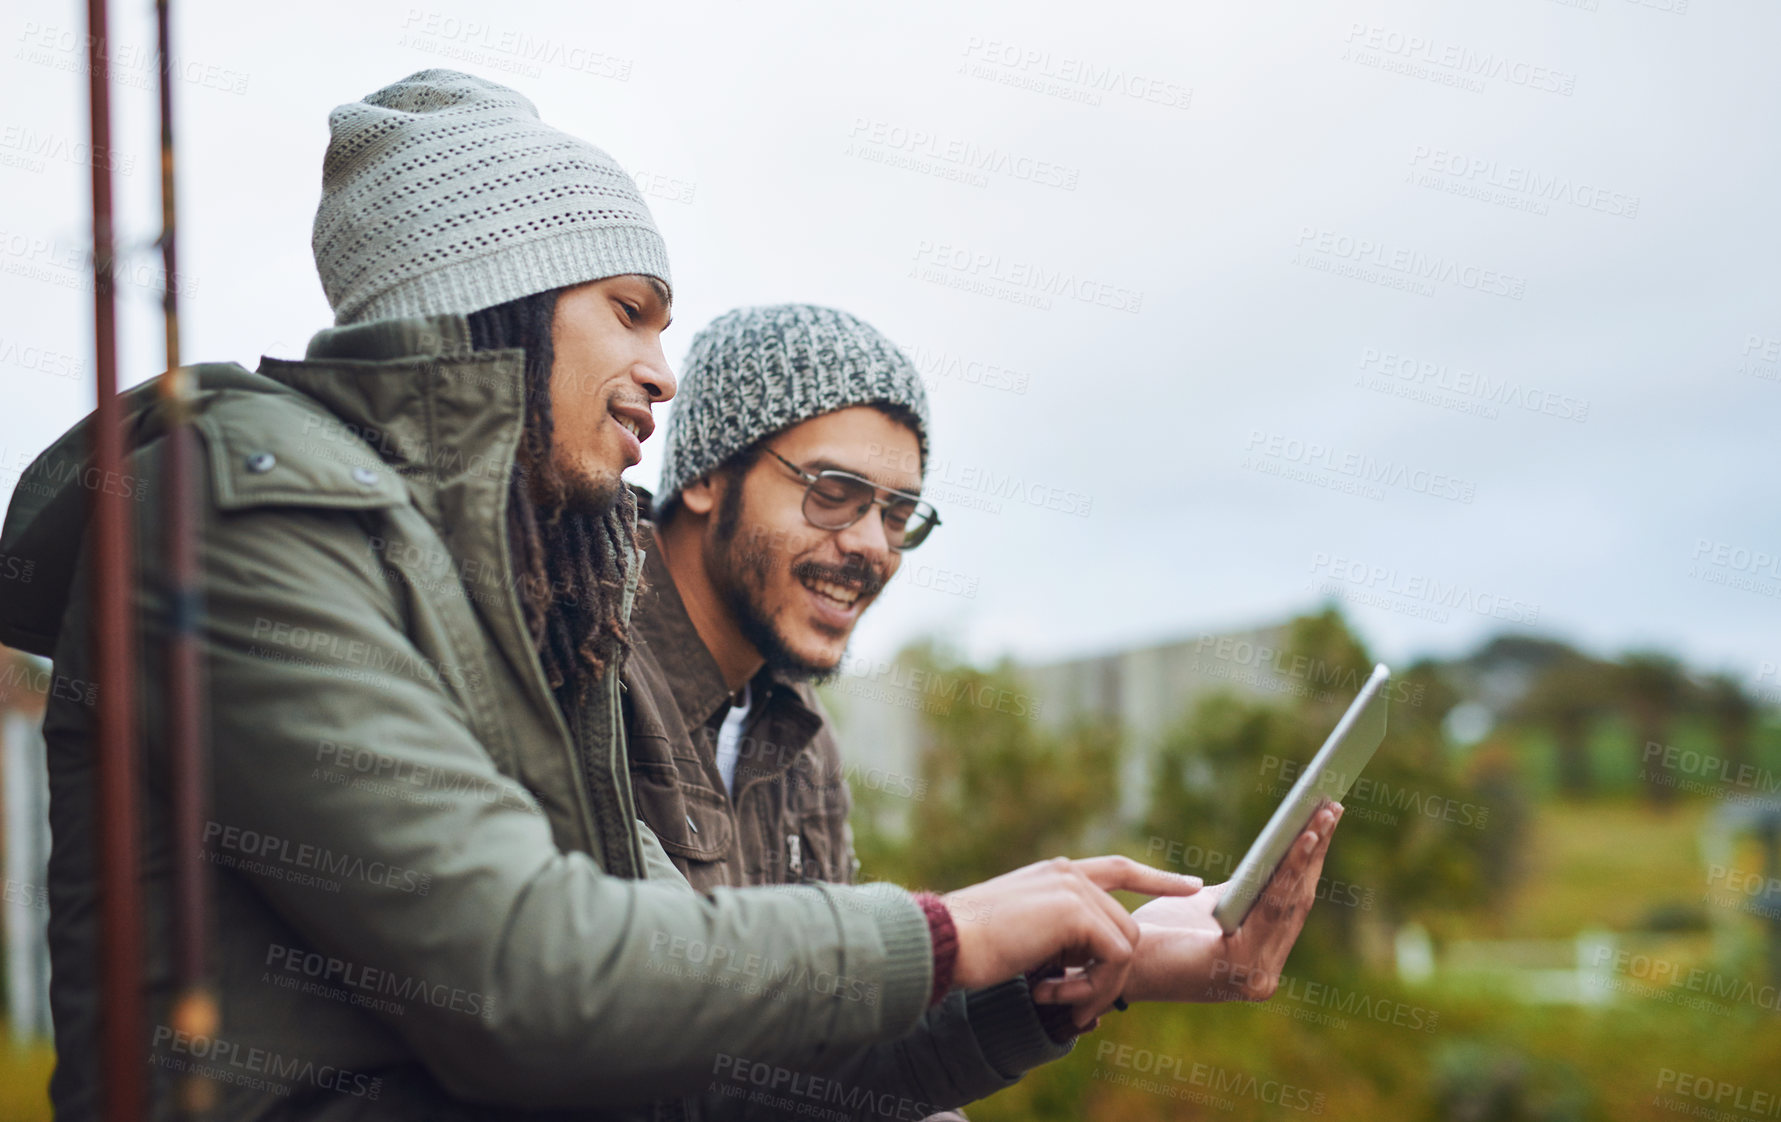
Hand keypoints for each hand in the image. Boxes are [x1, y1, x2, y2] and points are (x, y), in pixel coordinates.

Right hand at [942, 856, 1200, 1026]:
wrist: (943, 942)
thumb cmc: (970, 947)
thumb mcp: (1022, 934)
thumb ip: (1058, 936)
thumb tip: (1089, 967)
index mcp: (1054, 874)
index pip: (1117, 869)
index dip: (1155, 878)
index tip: (1191, 885)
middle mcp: (1067, 873)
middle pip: (1125, 925)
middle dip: (1111, 975)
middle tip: (1076, 1008)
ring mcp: (1074, 888)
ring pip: (1125, 945)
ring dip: (1100, 987)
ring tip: (1061, 1004)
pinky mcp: (1077, 911)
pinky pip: (1115, 958)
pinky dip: (1094, 988)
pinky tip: (1054, 996)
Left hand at [1036, 802, 1342, 1005]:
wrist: (1107, 965)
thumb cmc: (1151, 934)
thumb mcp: (1205, 907)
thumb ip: (1242, 893)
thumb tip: (1272, 856)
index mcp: (1257, 959)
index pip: (1291, 903)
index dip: (1311, 860)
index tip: (1326, 818)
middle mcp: (1264, 973)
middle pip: (1298, 898)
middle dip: (1316, 848)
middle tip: (1331, 802)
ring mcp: (1257, 976)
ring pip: (1291, 899)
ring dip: (1309, 852)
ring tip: (1322, 812)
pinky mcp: (1243, 967)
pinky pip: (1271, 905)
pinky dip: (1289, 869)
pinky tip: (1300, 838)